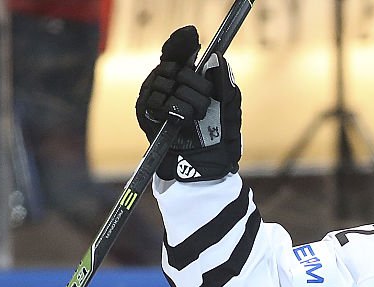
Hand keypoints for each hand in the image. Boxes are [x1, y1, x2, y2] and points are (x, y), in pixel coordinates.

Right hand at [135, 25, 241, 180]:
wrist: (206, 161)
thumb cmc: (218, 134)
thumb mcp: (228, 105)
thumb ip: (225, 82)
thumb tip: (218, 58)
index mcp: (182, 76)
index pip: (175, 50)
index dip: (181, 42)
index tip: (193, 37)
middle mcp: (164, 82)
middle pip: (178, 68)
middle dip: (198, 86)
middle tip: (206, 104)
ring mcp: (151, 96)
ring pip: (171, 85)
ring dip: (191, 104)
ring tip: (196, 118)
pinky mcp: (145, 112)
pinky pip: (162, 103)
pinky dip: (179, 113)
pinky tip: (183, 122)